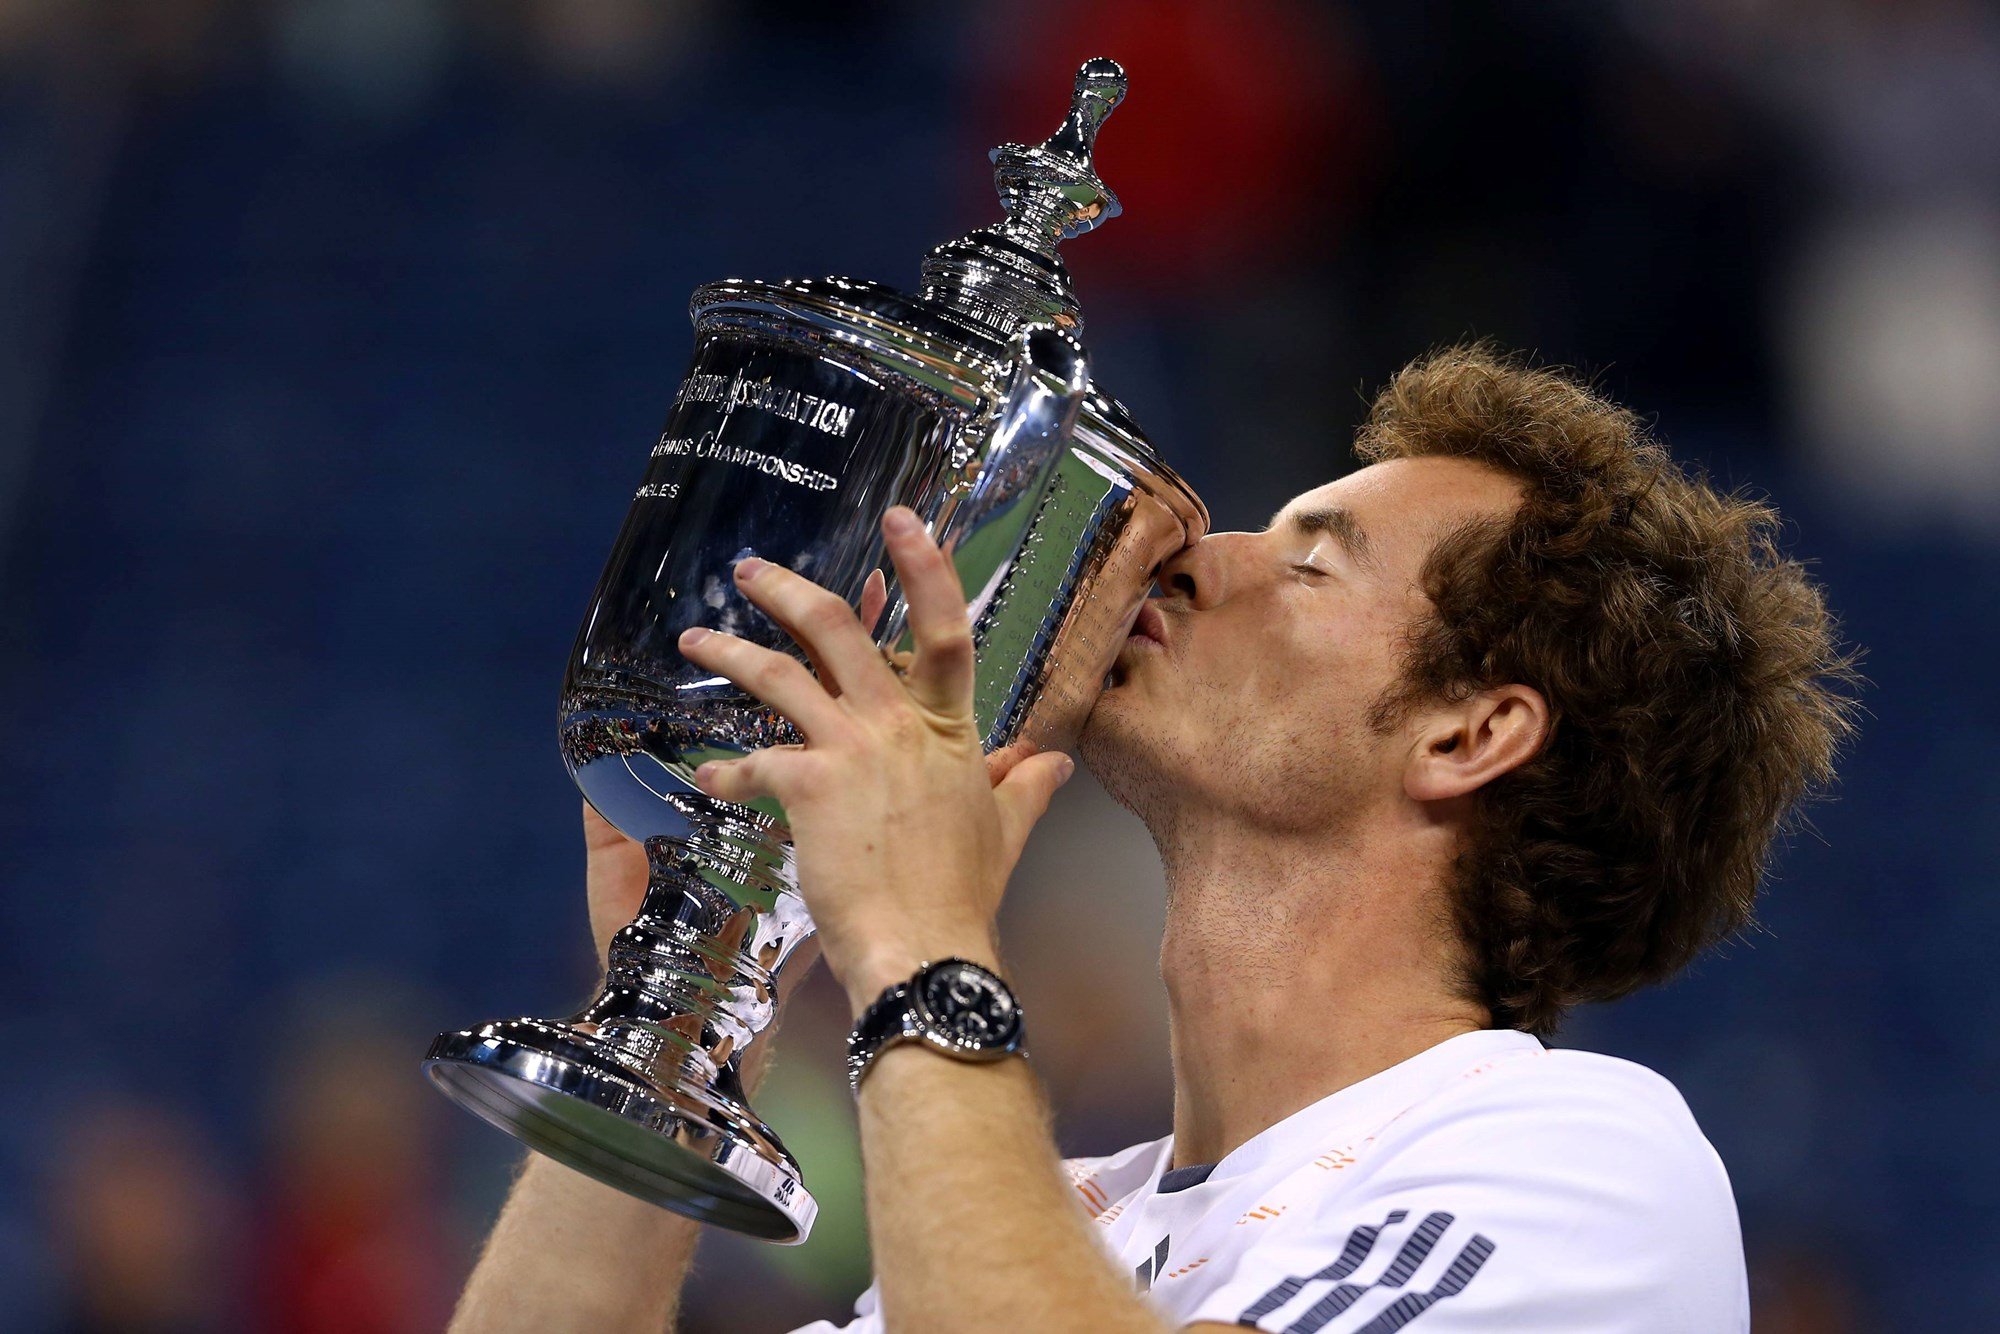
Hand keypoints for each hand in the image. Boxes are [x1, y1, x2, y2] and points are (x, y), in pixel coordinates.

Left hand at [675, 507, 1074, 1014]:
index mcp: (949, 729)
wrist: (928, 949)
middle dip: (788, 590)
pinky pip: (756, 761)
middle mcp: (900, 726)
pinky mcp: (810, 787)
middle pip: (841, 632)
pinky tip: (709, 777)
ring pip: (782, 677)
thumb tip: (1055, 763)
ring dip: (732, 653)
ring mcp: (854, 751)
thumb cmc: (966, 897)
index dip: (925, 569)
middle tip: (748, 571)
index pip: (944, 631)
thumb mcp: (1007, 830)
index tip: (900, 521)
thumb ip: (1026, 787)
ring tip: (695, 641)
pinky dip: (727, 770)